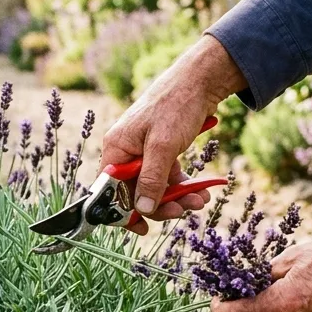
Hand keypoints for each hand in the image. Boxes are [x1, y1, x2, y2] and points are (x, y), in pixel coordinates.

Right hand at [100, 34, 247, 234]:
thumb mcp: (163, 147)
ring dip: (177, 198)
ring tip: (199, 200)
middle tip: (182, 211)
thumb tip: (142, 210)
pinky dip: (183, 187)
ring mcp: (145, 153)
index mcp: (116, 149)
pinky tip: (201, 191)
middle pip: (136, 193)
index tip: (142, 229)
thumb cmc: (175, 107)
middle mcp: (127, 152)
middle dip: (161, 205)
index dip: (123, 212)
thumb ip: (151, 179)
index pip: (110, 191)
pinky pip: (168, 178)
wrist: (200, 82)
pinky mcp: (162, 152)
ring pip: (155, 188)